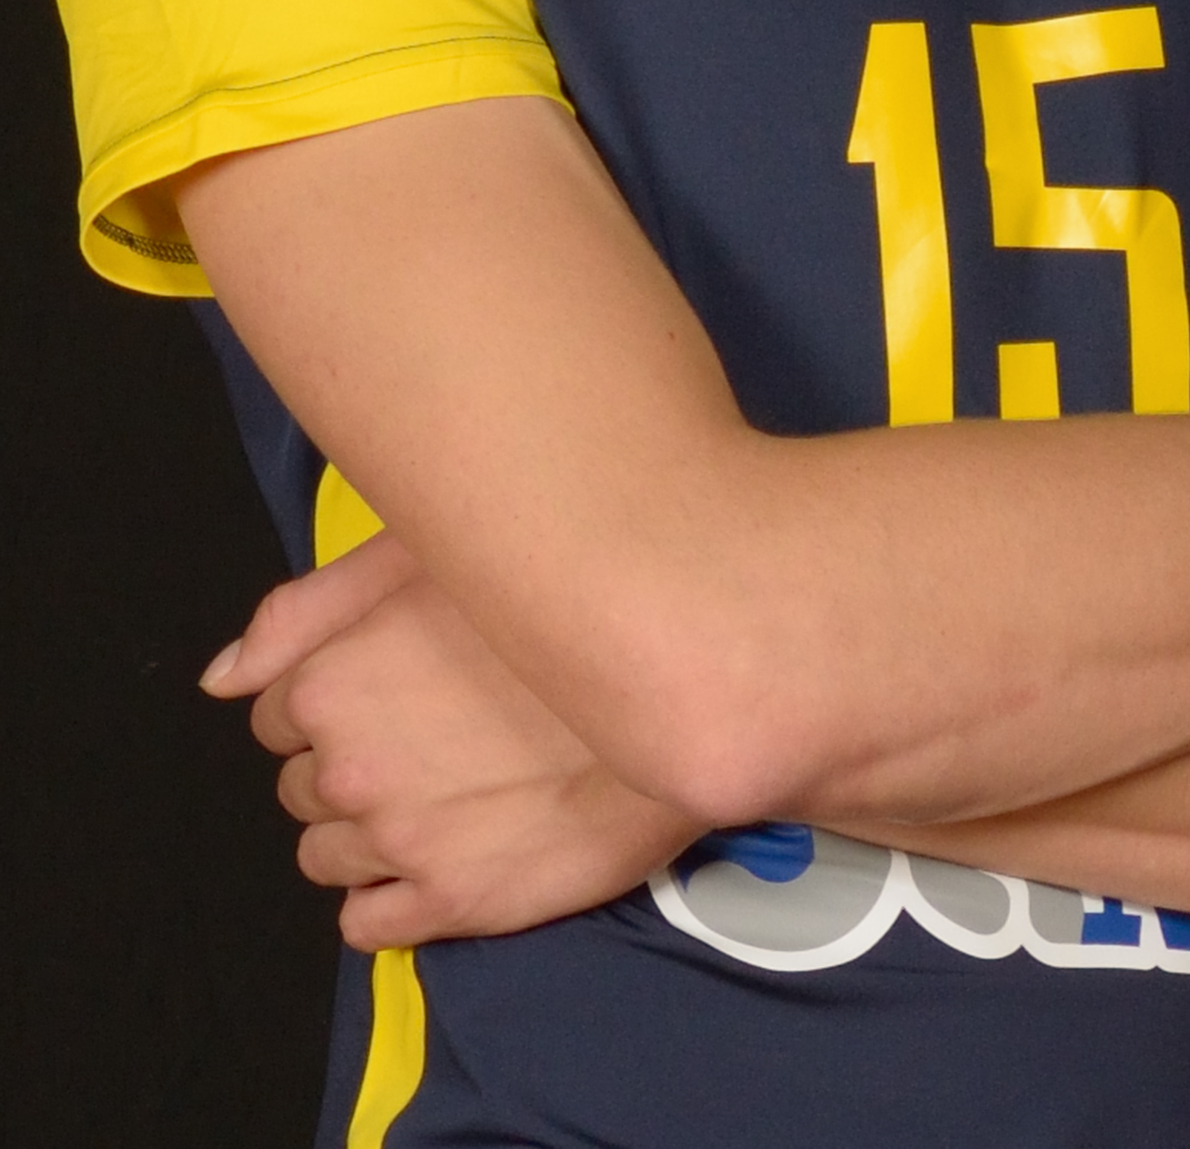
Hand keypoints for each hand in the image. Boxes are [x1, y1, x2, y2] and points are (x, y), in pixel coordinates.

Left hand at [202, 536, 700, 946]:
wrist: (672, 678)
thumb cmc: (547, 600)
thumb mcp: (421, 558)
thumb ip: (307, 611)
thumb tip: (224, 675)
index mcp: (330, 683)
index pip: (274, 714)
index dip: (328, 699)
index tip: (384, 689)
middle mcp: (348, 770)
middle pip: (301, 787)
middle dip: (346, 762)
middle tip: (423, 735)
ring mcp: (398, 845)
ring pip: (326, 859)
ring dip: (363, 832)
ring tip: (435, 795)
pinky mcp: (451, 905)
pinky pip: (366, 925)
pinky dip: (386, 897)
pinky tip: (439, 853)